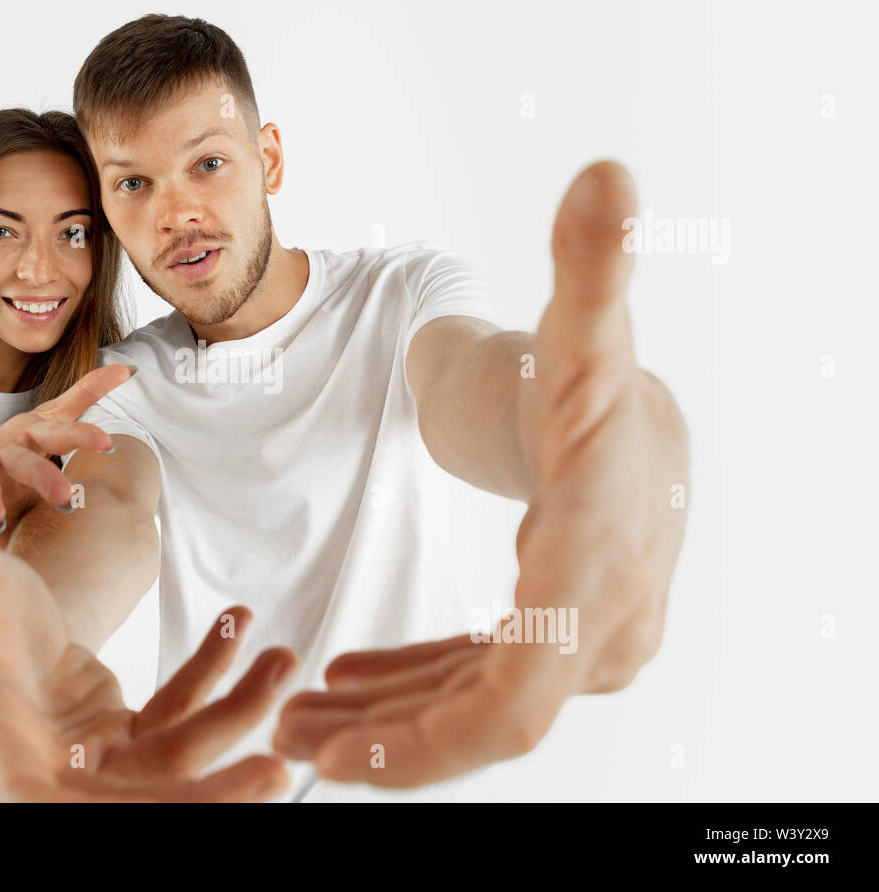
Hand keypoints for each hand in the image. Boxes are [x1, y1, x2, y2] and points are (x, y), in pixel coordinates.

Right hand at [0, 363, 133, 547]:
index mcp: (33, 435)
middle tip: (69, 500)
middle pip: (26, 461)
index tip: (109, 443)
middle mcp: (6, 448)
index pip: (61, 433)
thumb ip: (87, 395)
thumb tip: (127, 367)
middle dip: (46, 478)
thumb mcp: (55, 420)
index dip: (83, 435)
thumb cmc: (28, 445)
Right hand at [0, 500, 297, 800]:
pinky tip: (242, 633)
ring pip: (173, 759)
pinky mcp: (121, 739)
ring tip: (282, 664)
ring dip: (233, 712)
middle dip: (205, 791)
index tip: (192, 803)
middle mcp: (45, 770)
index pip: (47, 804)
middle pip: (131, 804)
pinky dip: (213, 678)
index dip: (114, 815)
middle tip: (274, 769)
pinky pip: (178, 718)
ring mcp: (89, 761)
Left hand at [273, 161, 690, 786]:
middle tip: (287, 737)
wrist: (638, 419)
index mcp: (593, 575)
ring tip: (301, 715)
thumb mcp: (583, 334)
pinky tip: (356, 678)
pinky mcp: (554, 641)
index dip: (423, 744)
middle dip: (387, 742)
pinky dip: (418, 692)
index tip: (328, 752)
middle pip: (485, 724)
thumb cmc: (596, 383)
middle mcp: (602, 630)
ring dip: (390, 722)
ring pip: (477, 712)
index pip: (513, 704)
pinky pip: (483, 687)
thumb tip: (608, 175)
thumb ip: (589, 268)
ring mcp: (582, 645)